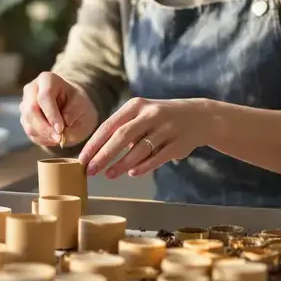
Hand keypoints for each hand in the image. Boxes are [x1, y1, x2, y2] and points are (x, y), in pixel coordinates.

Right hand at [19, 72, 98, 147]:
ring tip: (60, 138)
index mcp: (47, 79)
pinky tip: (54, 137)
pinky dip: (43, 139)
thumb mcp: (82, 105)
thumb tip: (62, 126)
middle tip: (59, 139)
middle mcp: (31, 89)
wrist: (71, 108)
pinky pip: (30, 133)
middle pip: (31, 110)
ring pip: (29, 124)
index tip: (61, 129)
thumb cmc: (77, 103)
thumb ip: (73, 113)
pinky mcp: (24, 118)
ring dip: (45, 135)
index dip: (51, 114)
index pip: (44, 96)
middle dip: (45, 128)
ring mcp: (25, 104)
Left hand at [78, 97, 215, 178]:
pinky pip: (157, 158)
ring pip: (139, 149)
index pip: (109, 126)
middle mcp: (150, 114)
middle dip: (103, 156)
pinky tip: (132, 173)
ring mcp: (166, 128)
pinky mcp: (178, 143)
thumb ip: (122, 129)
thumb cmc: (160, 118)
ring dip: (121, 164)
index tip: (82, 159)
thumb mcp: (141, 114)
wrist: (198, 117)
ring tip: (108, 175)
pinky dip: (143, 167)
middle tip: (90, 171)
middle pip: (121, 137)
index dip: (94, 144)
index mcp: (136, 106)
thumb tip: (96, 153)